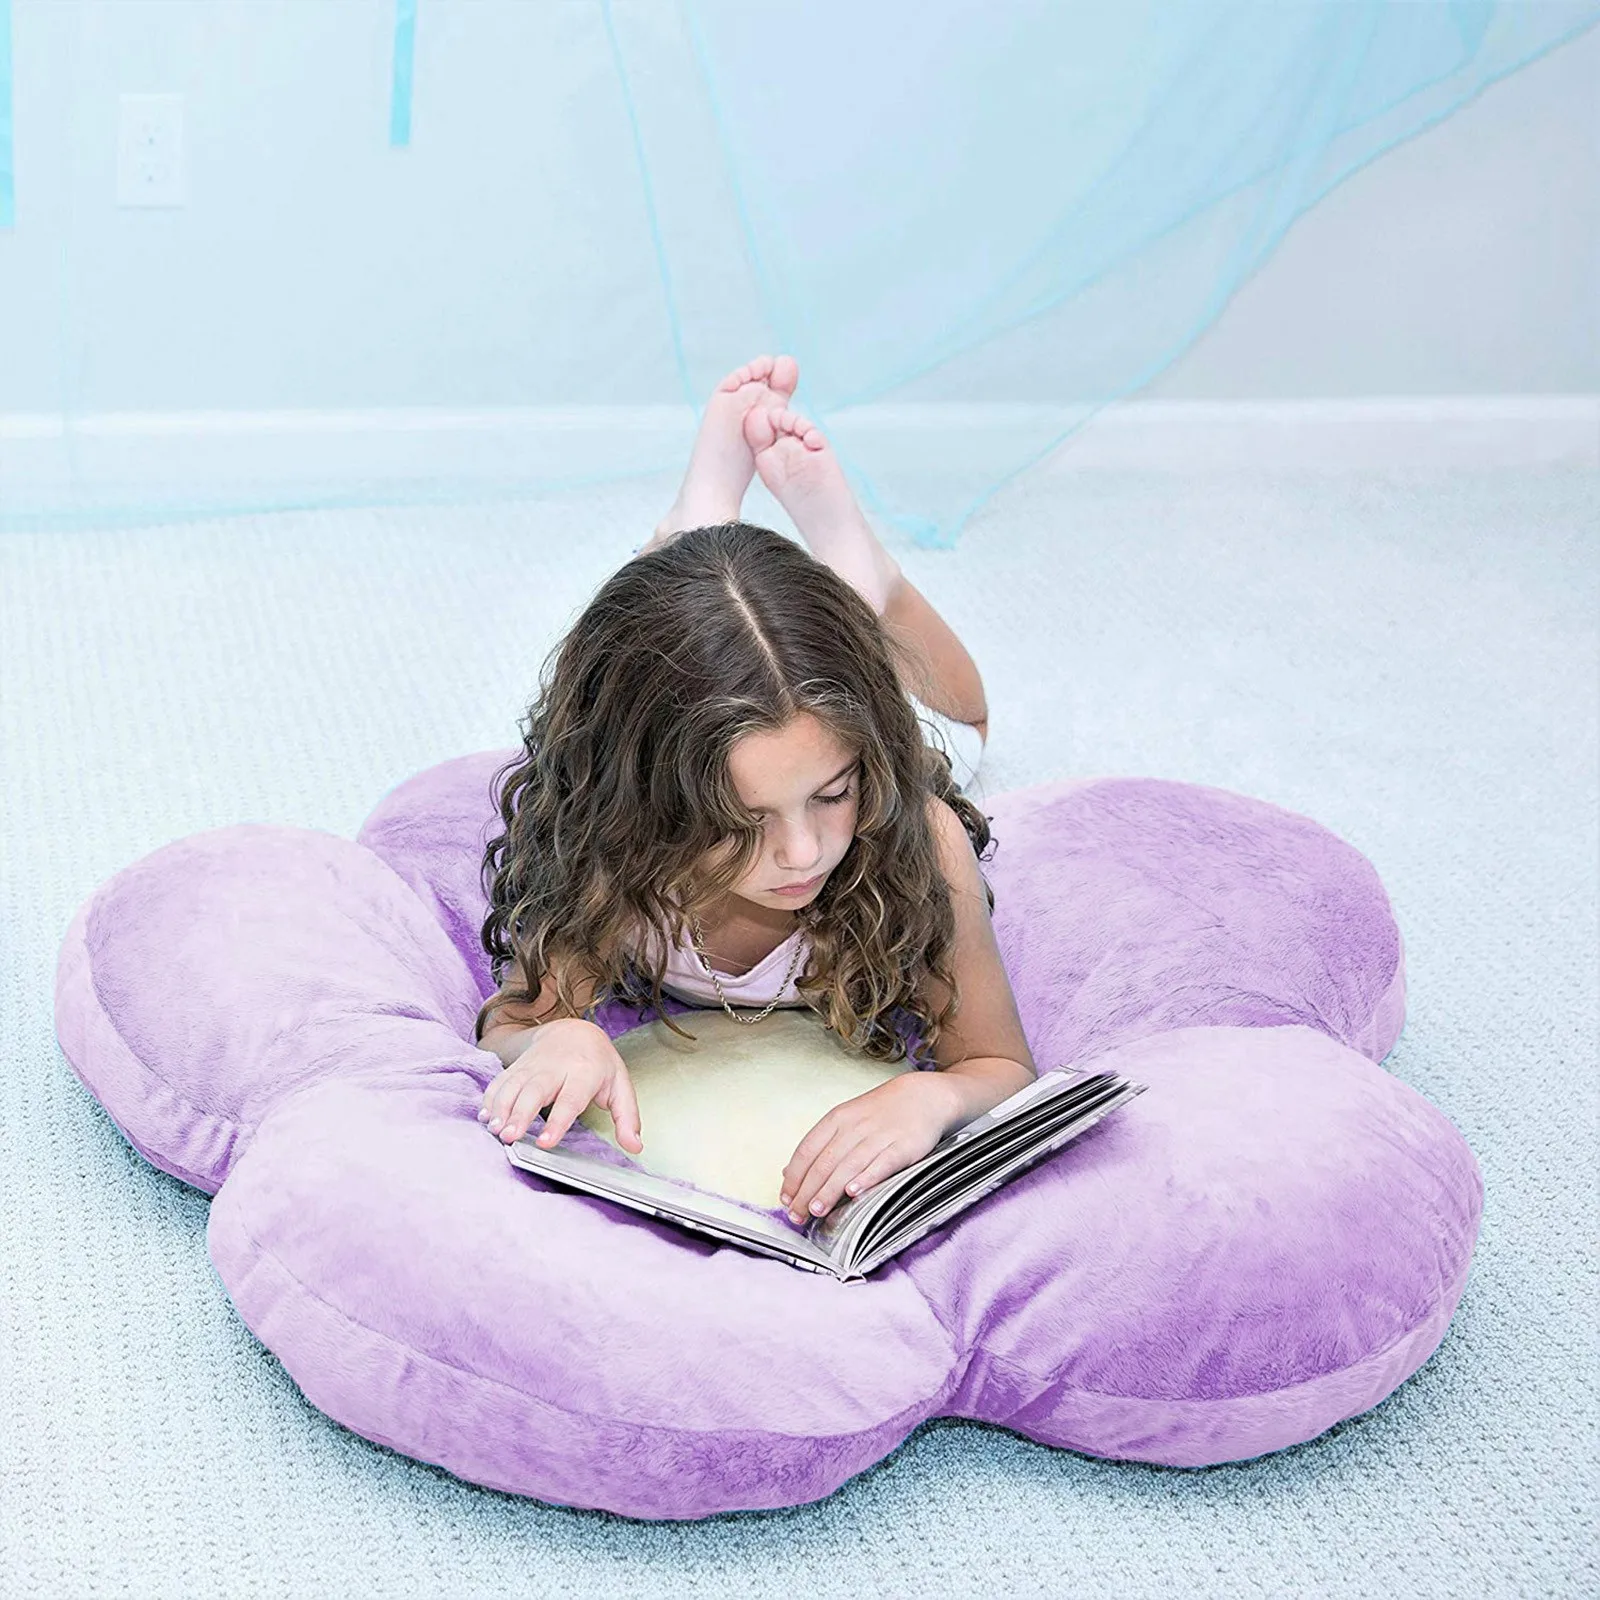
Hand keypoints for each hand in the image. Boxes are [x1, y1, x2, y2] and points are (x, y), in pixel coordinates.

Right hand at [477, 1018, 643, 1152]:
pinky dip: (490, 1099)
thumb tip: (635, 1146)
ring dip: (501, 1107)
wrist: (574, 1030)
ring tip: (495, 1130)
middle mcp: (556, 1067)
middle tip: (510, 1138)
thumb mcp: (620, 1086)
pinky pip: (500, 1081)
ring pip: (513, 1085)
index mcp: (585, 1072)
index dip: (557, 1121)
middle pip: (535, 1090)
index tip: (545, 1142)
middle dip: (520, 1114)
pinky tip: (485, 1117)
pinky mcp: (517, 1067)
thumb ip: (627, 1118)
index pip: (570, 1099)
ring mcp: (533, 1065)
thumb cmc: (599, 1063)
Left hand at [779, 1072, 956, 1225]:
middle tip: (798, 1214)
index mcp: (837, 1119)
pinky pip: (882, 1164)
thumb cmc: (880, 1113)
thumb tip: (789, 1173)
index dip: (794, 1177)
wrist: (922, 1096)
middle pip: (825, 1162)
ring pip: (848, 1165)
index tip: (786, 1199)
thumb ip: (819, 1146)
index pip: (807, 1150)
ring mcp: (879, 1136)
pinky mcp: (904, 1146)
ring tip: (817, 1210)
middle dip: (808, 1191)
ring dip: (830, 1190)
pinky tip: (854, 1192)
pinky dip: (867, 1177)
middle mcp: (855, 1127)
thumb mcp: (845, 1120)